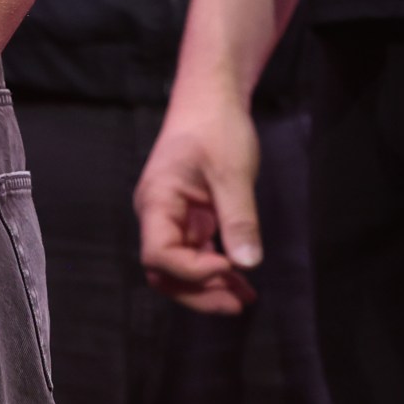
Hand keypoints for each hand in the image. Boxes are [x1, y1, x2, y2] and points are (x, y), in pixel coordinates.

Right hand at [134, 90, 261, 313]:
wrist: (211, 101)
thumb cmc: (215, 128)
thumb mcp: (232, 172)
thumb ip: (238, 219)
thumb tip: (247, 265)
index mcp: (156, 202)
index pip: (158, 255)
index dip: (191, 271)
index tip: (229, 265)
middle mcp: (157, 215)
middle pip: (162, 272)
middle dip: (197, 293)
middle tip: (238, 301)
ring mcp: (173, 219)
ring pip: (178, 270)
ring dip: (207, 289)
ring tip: (244, 298)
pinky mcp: (190, 219)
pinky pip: (195, 256)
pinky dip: (216, 274)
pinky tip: (242, 282)